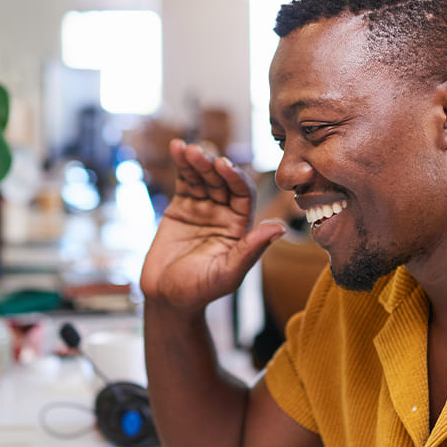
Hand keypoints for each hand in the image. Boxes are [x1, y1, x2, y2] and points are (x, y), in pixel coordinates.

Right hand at [140, 139, 285, 311]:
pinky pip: (184, 181)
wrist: (166, 298)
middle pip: (222, 181)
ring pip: (203, 178)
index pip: (242, 194)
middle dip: (212, 166)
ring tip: (186, 149)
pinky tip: (176, 148)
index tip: (223, 165)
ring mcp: (203, 208)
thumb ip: (251, 250)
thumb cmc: (199, 291)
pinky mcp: (181, 207)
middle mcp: (225, 214)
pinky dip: (181, 164)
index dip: (235, 178)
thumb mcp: (228, 274)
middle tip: (201, 153)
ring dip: (196, 161)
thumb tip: (280, 227)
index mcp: (240, 227)